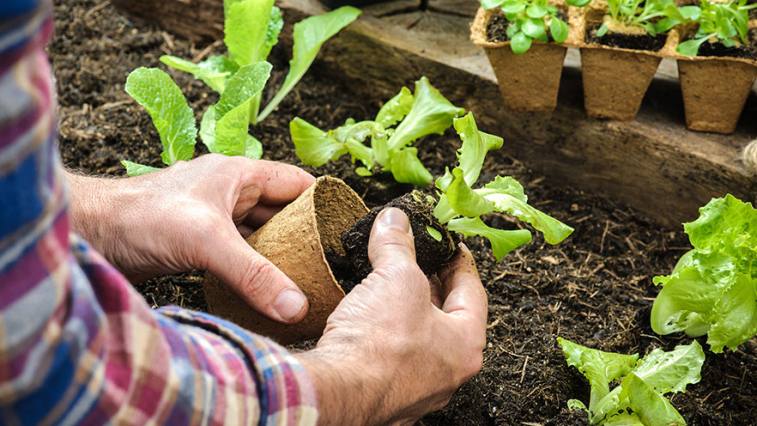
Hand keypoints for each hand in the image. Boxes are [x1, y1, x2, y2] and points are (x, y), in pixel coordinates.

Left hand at [66, 154, 314, 323]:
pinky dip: (253, 268)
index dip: (323, 202)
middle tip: (328, 264)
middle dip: (303, 235)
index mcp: (239, 175)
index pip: (296, 183)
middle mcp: (229, 192)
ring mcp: (213, 217)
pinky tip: (265, 288)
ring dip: (278, 254)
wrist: (91, 233)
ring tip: (304, 280)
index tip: (344, 230)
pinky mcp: (198, 242)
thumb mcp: (207, 242)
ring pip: (259, 234)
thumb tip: (296, 305)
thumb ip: (254, 274)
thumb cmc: (141, 217)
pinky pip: (238, 253)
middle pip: (281, 211)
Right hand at [297, 208, 487, 424]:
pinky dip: (382, 336)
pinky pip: (389, 359)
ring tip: (386, 285)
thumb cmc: (380, 345)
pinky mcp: (383, 396)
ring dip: (403, 312)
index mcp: (465, 345)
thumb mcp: (395, 276)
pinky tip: (365, 320)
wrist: (337, 392)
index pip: (472, 292)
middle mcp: (446, 373)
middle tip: (417, 261)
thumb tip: (395, 221)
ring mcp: (416, 390)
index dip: (459, 261)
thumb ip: (398, 245)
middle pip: (445, 318)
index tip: (449, 246)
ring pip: (417, 341)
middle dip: (428, 285)